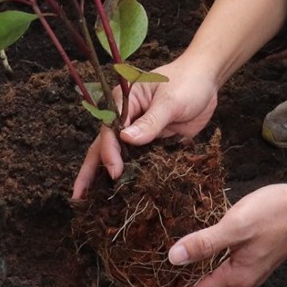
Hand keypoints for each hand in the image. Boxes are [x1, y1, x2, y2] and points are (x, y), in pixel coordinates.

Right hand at [71, 57, 219, 199]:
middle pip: (104, 146)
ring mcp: (138, 133)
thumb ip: (151, 121)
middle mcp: (126, 118)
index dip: (109, 152)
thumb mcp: (170, 101)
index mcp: (124, 101)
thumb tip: (126, 139)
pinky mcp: (152, 144)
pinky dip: (130, 178)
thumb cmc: (188, 82)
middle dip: (91, 171)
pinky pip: (138, 162)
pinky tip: (123, 197)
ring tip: (93, 205)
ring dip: (107, 178)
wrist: (207, 81)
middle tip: (78, 198)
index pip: (110, 129)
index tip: (115, 172)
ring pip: (119, 157)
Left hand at [157, 182, 286, 286]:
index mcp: (236, 277)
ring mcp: (251, 266)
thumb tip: (173, 258)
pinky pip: (224, 260)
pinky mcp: (255, 253)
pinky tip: (197, 243)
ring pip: (213, 272)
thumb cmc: (276, 215)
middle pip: (203, 285)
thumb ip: (204, 243)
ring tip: (167, 261)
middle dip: (178, 282)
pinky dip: (206, 256)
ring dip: (192, 268)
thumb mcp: (235, 227)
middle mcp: (243, 277)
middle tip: (150, 276)